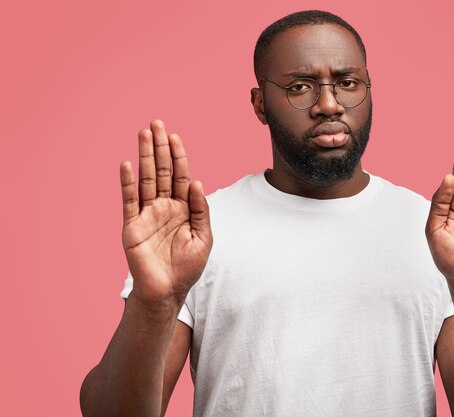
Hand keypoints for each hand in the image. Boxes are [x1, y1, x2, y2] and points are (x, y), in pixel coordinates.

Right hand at [119, 120, 211, 304]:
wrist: (167, 291)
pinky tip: (126, 164)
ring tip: (143, 134)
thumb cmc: (187, 267)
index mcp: (183, 208)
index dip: (179, 156)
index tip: (175, 137)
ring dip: (144, 156)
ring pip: (146, 179)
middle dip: (160, 148)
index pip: (181, 176)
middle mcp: (164, 207)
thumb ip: (201, 210)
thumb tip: (197, 182)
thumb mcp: (203, 237)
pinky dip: (128, 183)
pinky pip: (130, 200)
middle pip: (162, 171)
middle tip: (157, 123)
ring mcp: (147, 214)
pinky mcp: (132, 225)